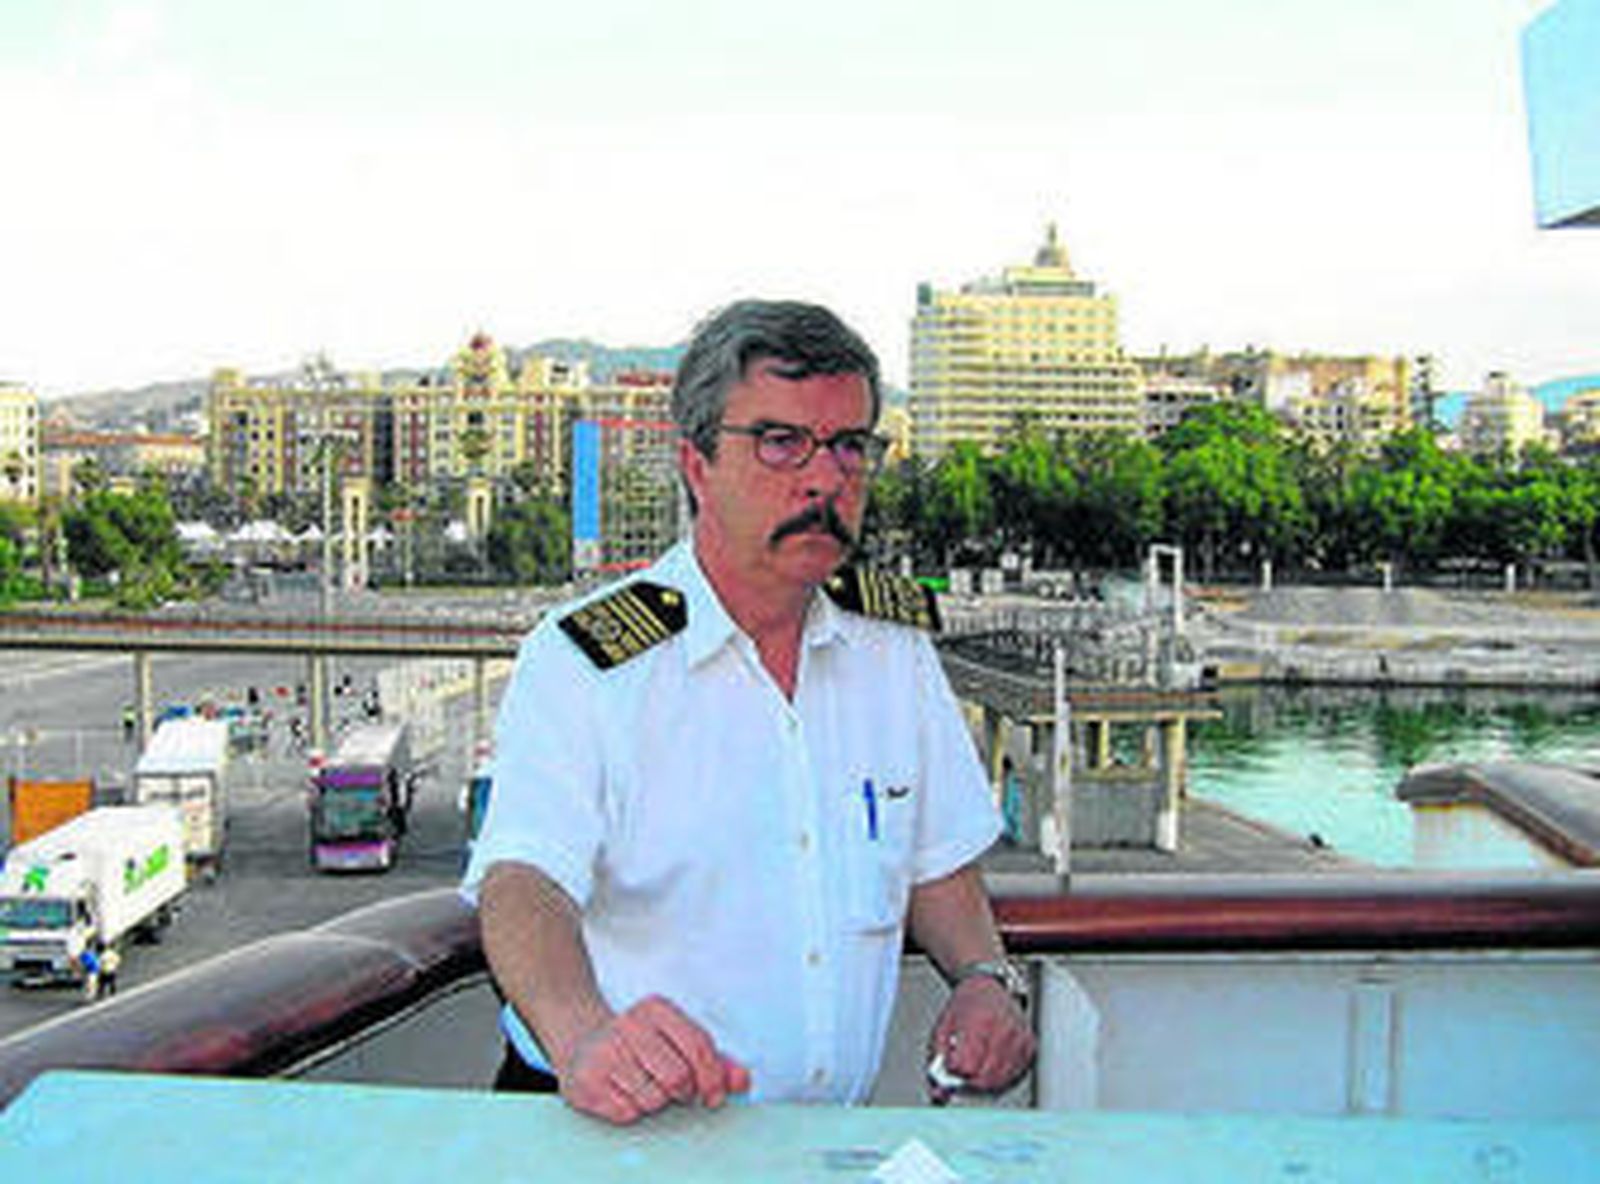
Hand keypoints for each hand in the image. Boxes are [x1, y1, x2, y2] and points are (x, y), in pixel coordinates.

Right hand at [557, 994, 750, 1124]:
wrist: (583, 1042)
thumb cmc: (642, 1044)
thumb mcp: (678, 1040)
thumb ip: (715, 1060)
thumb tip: (743, 1081)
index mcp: (656, 1008)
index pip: (699, 1046)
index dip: (714, 1077)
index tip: (714, 1095)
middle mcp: (627, 1025)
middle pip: (678, 1077)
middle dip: (685, 1092)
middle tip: (678, 1091)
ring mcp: (604, 1052)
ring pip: (653, 1098)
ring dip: (657, 1101)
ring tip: (646, 1085)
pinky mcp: (586, 1081)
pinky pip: (628, 1112)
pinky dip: (633, 1109)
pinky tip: (624, 1091)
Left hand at [926, 976, 1034, 1104]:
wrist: (990, 988)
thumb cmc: (966, 1005)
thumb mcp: (942, 1026)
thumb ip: (938, 1059)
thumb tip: (939, 1091)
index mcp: (980, 1020)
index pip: (967, 1065)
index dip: (955, 1071)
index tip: (950, 1066)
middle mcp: (1004, 1029)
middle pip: (984, 1077)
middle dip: (968, 1081)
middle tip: (960, 1071)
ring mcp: (1020, 1039)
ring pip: (999, 1081)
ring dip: (983, 1082)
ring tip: (974, 1065)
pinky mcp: (1029, 1047)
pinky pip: (1013, 1076)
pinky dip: (998, 1076)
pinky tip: (989, 1063)